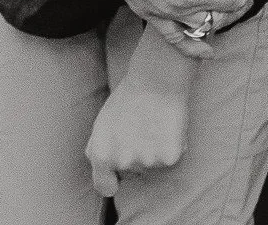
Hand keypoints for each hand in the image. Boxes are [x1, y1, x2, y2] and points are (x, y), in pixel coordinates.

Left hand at [86, 46, 191, 196]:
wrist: (154, 81)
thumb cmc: (126, 100)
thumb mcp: (102, 123)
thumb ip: (98, 147)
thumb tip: (100, 168)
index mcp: (102, 154)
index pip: (104, 187)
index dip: (110, 181)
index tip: (115, 175)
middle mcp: (123, 163)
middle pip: (131, 174)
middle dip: (133, 157)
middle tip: (137, 129)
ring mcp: (147, 163)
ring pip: (151, 168)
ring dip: (152, 152)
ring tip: (151, 125)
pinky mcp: (169, 160)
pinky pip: (169, 161)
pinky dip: (169, 148)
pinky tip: (165, 128)